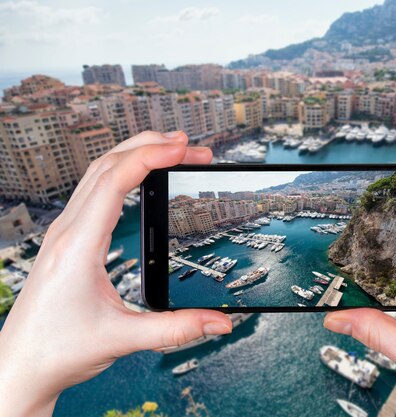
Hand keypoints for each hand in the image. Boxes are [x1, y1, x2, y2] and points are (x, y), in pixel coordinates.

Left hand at [0, 131, 232, 416]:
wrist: (20, 365)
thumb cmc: (56, 349)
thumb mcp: (123, 338)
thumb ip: (177, 329)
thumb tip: (219, 321)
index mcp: (78, 244)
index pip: (115, 180)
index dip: (152, 157)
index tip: (183, 148)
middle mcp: (69, 231)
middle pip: (107, 165)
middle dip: (150, 146)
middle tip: (188, 145)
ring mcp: (66, 233)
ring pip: (98, 173)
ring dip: (134, 154)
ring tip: (170, 151)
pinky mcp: (69, 240)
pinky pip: (95, 190)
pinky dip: (122, 173)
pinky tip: (139, 178)